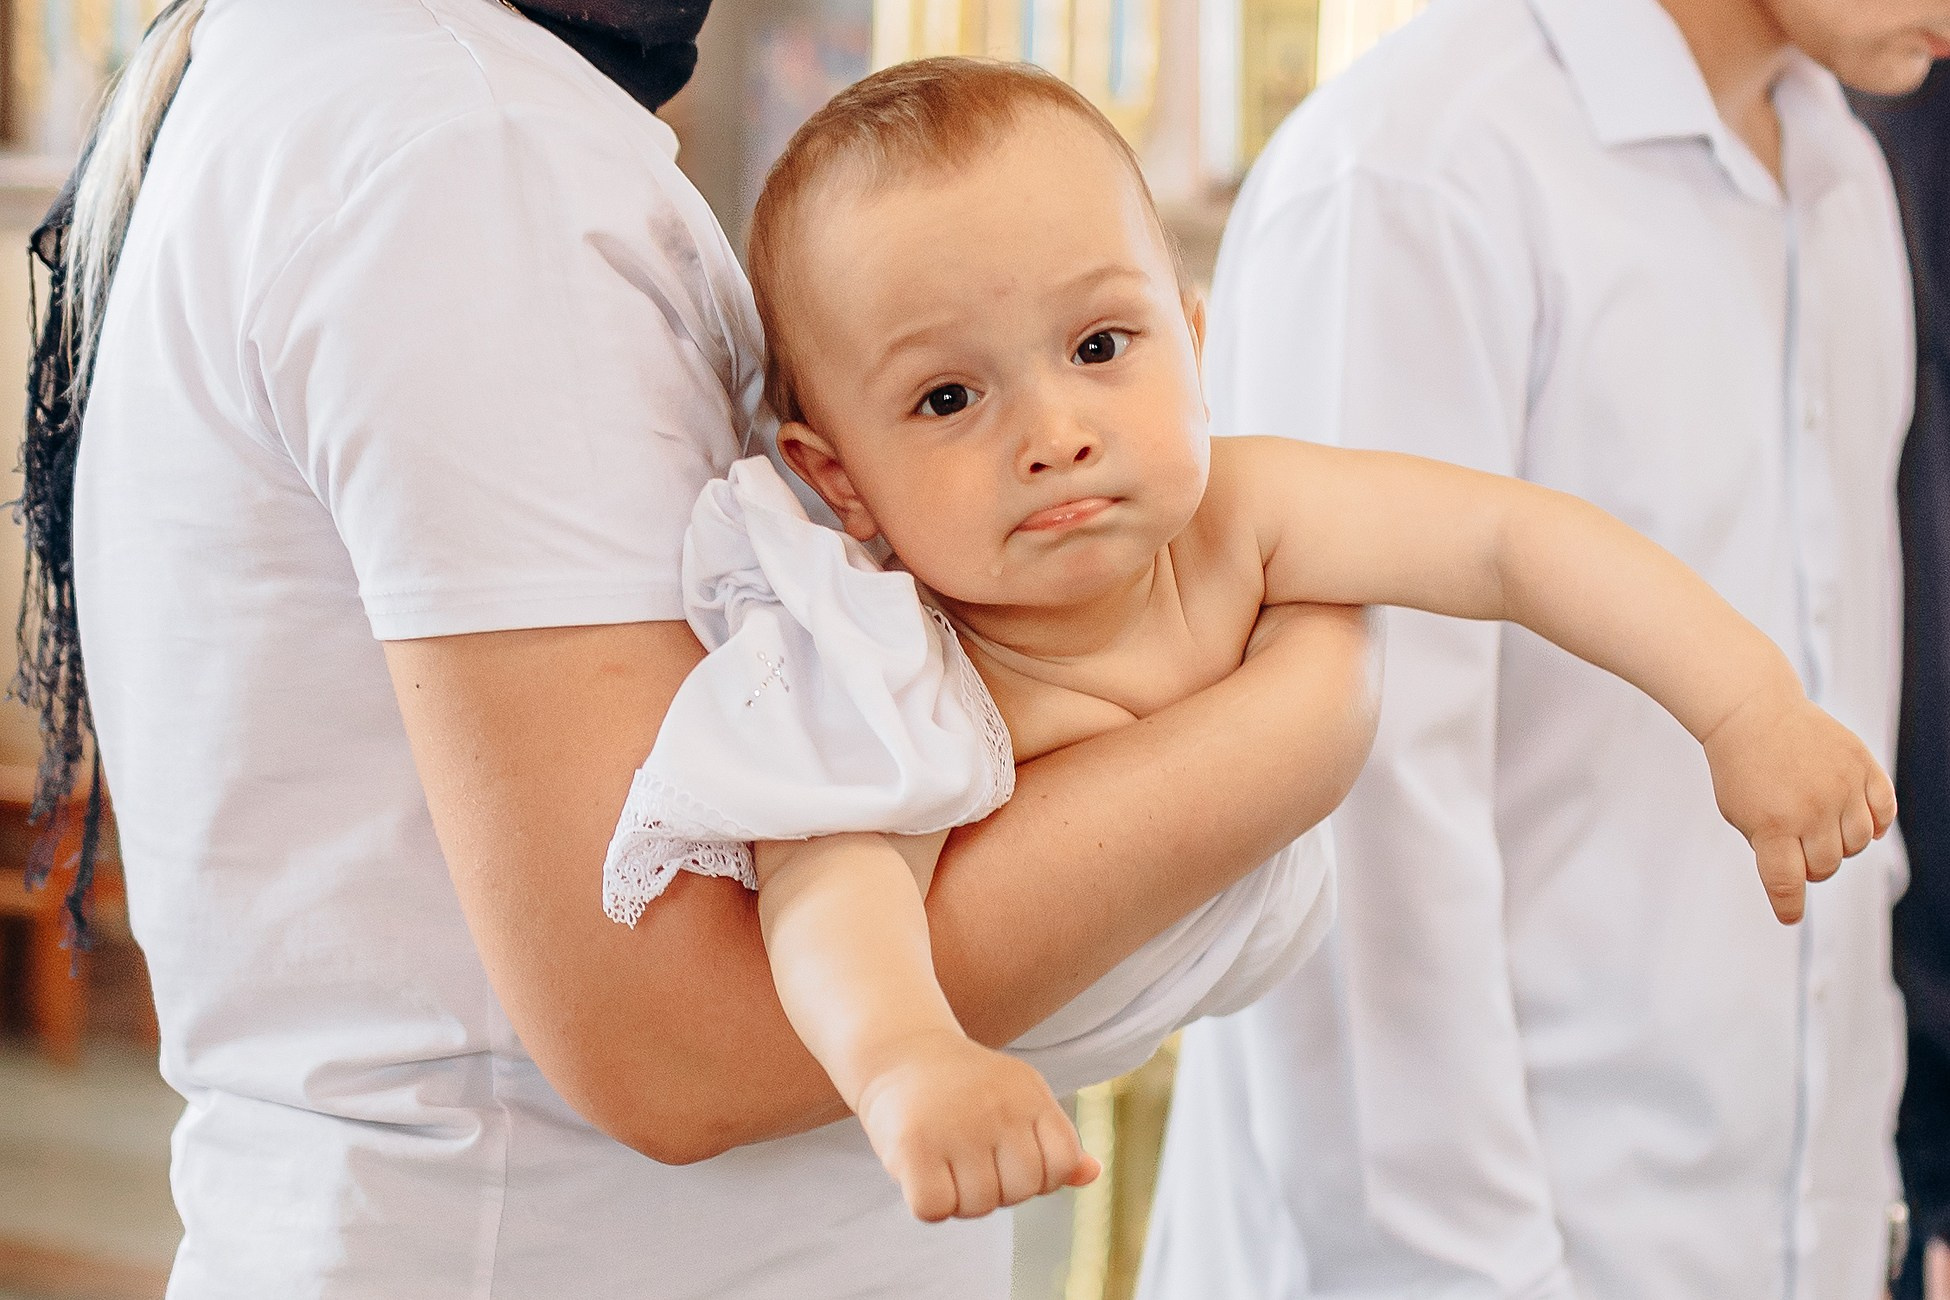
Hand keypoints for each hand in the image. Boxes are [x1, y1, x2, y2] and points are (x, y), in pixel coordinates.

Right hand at [854, 1031, 1099, 1221]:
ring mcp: (956, 1126)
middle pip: (1021, 1192)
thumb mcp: (1017, 1099)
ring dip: (960, 1198)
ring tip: (945, 1160)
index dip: (1038, 1176)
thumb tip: (1092, 1174)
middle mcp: (998, 1107)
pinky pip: (935, 1209)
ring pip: (978, 1206)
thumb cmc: (966, 1086)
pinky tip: (920, 1170)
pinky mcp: (915, 1145)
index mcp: (1030, 1094)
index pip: (1060, 1165)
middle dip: (997, 1189)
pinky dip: (928, 1203)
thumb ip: (1054, 1141)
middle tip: (970, 1159)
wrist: (900, 1049)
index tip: (1008, 1156)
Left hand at [1701, 688, 1895, 923]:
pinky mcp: (1863, 767)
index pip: (1786, 883)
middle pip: (1826, 867)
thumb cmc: (1742, 767)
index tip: (1789, 915)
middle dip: (1811, 866)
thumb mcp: (1738, 813)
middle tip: (1799, 847)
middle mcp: (1812, 810)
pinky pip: (1884, 812)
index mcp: (1772, 825)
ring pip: (1858, 844)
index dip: (1788, 905)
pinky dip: (1875, 823)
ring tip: (1821, 826)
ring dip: (1841, 844)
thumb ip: (1768, 848)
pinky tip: (1855, 818)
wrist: (1753, 712)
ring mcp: (1842, 787)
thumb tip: (1800, 878)